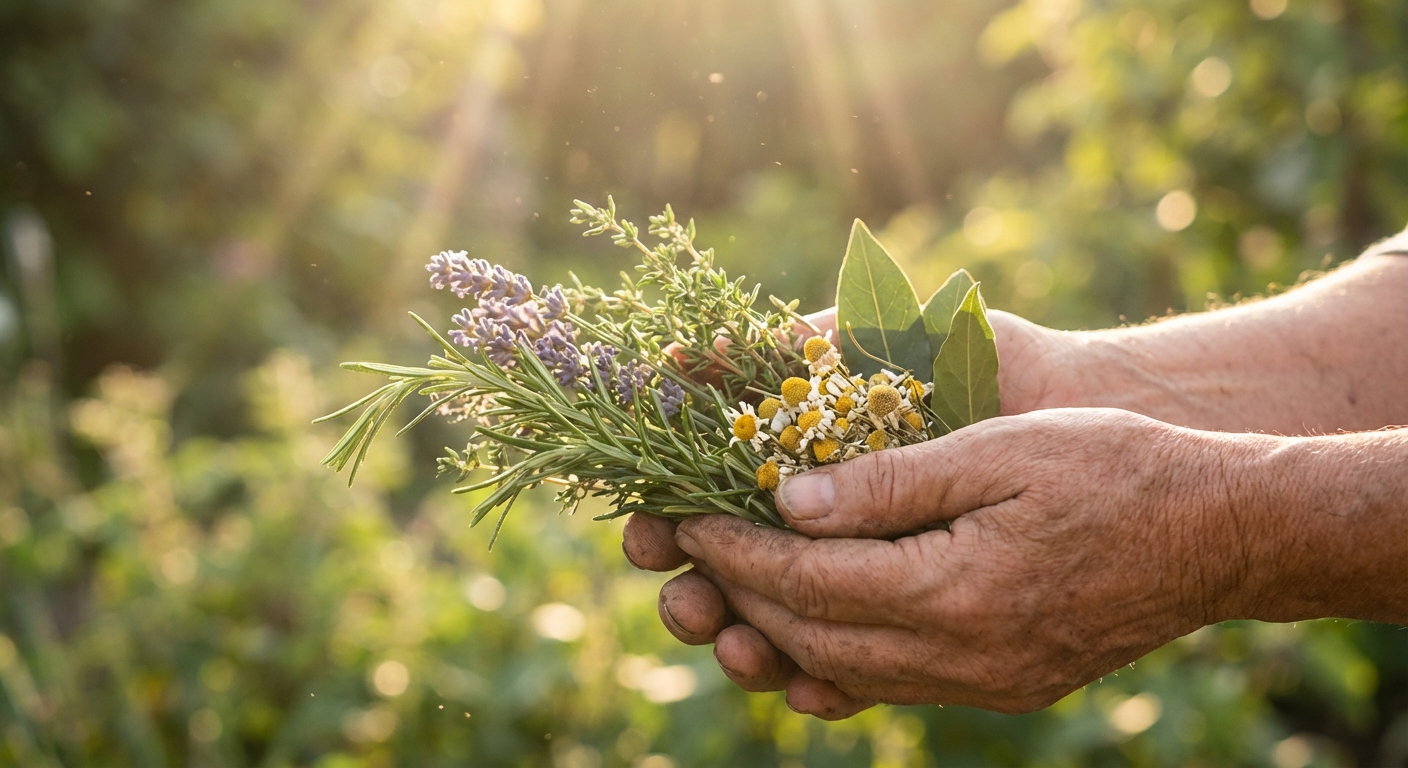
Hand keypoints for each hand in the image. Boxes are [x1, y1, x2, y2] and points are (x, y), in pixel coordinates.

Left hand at [671, 408, 1267, 715]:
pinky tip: (808, 631)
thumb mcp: (1000, 448)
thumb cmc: (1114, 466)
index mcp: (957, 589)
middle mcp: (964, 655)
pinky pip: (895, 685)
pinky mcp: (1003, 684)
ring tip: (730, 586)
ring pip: (847, 671)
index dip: (735, 548)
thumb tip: (789, 500)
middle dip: (739, 590)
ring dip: (779, 631)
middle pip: (814, 635)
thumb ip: (891, 481)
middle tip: (686, 550)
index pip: (809, 579)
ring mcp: (986, 681)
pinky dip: (838, 658)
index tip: (682, 516)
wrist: (1222, 533)